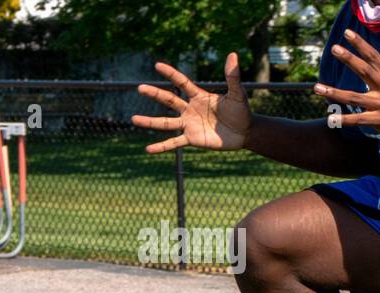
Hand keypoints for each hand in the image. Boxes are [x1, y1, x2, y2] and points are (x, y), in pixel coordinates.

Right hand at [132, 53, 251, 153]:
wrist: (246, 133)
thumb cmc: (241, 112)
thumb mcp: (237, 94)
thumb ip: (232, 77)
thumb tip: (233, 55)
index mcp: (198, 96)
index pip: (181, 83)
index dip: (171, 74)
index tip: (158, 65)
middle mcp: (190, 109)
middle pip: (169, 100)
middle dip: (155, 94)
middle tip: (140, 88)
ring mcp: (189, 124)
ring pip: (166, 123)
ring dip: (150, 122)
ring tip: (134, 119)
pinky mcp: (192, 139)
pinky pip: (174, 143)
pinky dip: (161, 147)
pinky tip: (148, 150)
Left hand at [314, 32, 379, 149]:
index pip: (374, 57)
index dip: (361, 45)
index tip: (347, 33)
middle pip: (366, 71)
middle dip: (349, 59)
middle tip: (334, 48)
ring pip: (355, 98)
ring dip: (335, 93)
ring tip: (317, 88)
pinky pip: (359, 120)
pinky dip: (345, 120)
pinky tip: (331, 118)